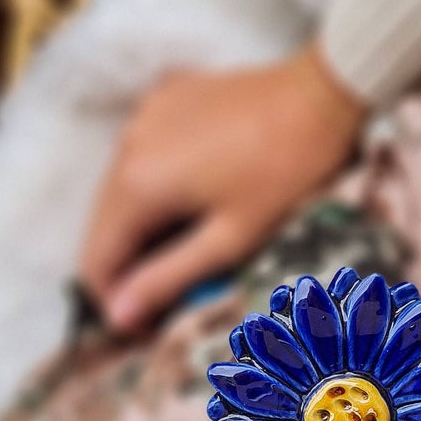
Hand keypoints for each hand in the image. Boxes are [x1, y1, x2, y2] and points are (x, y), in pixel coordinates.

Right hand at [80, 44, 364, 331]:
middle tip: (169, 293)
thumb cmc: (285, 173)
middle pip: (103, 224)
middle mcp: (126, 144)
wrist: (323, 93)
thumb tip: (116, 317)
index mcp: (137, 184)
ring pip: (119, 188)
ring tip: (185, 245)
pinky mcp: (165, 97)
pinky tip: (194, 192)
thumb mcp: (230, 238)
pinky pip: (142, 151)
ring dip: (141, 224)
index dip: (116, 302)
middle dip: (127, 265)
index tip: (145, 327)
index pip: (96, 259)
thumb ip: (167, 278)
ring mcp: (144, 115)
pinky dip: (156, 181)